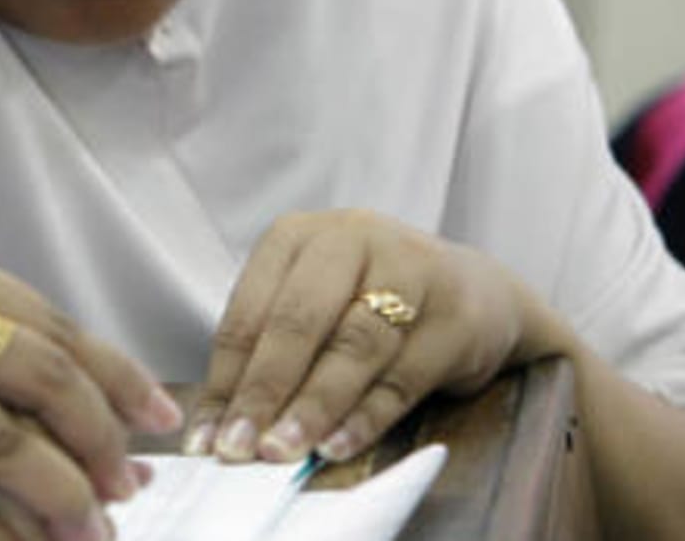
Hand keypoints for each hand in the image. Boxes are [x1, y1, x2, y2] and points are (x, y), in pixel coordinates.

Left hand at [186, 209, 544, 466]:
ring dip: (313, 406)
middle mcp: (349, 239)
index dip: (226, 379)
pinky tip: (338, 446)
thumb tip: (222, 426)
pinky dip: (366, 417)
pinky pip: (403, 375)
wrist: (476, 291)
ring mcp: (408, 269)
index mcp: (296, 236)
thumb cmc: (373, 301)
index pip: (249, 312)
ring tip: (285, 449)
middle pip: (297, 323)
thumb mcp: (315, 307)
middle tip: (241, 447)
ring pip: (351, 347)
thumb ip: (271, 354)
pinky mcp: (455, 313)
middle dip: (264, 391)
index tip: (208, 436)